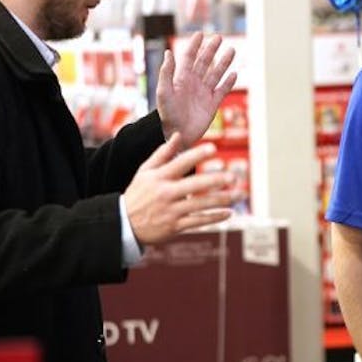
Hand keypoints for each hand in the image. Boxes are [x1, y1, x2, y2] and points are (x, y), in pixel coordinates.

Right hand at [123, 135, 239, 245]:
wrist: (123, 224)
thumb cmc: (138, 193)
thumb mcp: (145, 172)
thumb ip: (163, 153)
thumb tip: (178, 134)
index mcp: (159, 177)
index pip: (180, 163)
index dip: (197, 155)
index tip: (213, 148)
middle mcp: (165, 193)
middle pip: (194, 185)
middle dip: (215, 180)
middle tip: (233, 176)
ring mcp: (171, 211)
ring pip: (200, 205)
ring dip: (221, 200)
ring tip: (237, 194)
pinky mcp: (174, 226)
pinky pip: (198, 221)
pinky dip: (215, 218)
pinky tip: (229, 213)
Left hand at [157, 33, 237, 147]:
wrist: (177, 134)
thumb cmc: (167, 114)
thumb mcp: (164, 92)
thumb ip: (167, 72)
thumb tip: (168, 53)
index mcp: (182, 79)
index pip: (189, 58)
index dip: (194, 46)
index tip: (200, 34)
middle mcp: (194, 83)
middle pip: (204, 62)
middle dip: (211, 50)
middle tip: (219, 38)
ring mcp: (204, 93)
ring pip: (216, 74)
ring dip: (223, 62)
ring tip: (231, 50)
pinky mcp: (212, 104)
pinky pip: (222, 90)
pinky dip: (229, 82)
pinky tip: (234, 74)